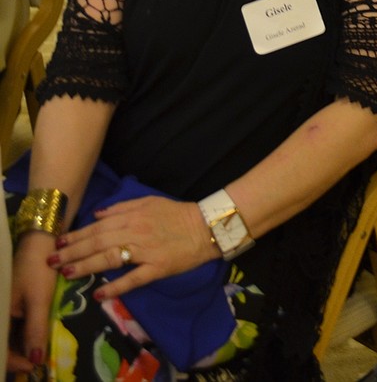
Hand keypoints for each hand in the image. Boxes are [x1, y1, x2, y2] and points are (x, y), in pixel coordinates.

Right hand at [9, 231, 58, 371]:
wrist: (40, 241)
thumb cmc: (38, 269)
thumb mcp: (38, 301)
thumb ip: (35, 331)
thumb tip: (36, 361)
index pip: (2, 347)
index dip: (15, 361)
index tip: (35, 366)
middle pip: (5, 341)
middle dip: (18, 355)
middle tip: (37, 362)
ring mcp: (5, 307)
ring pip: (10, 333)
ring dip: (22, 345)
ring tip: (39, 353)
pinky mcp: (12, 303)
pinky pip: (15, 324)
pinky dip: (25, 332)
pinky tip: (38, 336)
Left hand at [47, 195, 213, 300]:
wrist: (205, 226)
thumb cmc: (176, 214)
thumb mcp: (149, 202)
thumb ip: (122, 208)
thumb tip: (96, 215)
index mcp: (133, 216)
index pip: (98, 227)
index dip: (77, 236)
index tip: (58, 243)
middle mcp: (136, 232)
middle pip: (98, 243)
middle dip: (73, 252)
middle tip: (51, 262)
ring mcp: (146, 251)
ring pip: (110, 258)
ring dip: (86, 266)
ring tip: (67, 274)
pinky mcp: (157, 268)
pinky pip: (133, 279)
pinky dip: (116, 286)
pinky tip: (100, 294)